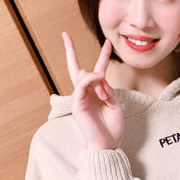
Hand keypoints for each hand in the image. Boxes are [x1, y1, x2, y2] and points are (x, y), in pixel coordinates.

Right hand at [62, 32, 123, 149]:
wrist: (108, 144)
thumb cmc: (112, 128)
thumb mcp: (115, 104)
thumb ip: (108, 89)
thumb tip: (99, 77)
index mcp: (96, 93)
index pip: (96, 71)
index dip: (102, 56)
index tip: (108, 42)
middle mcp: (86, 94)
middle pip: (76, 68)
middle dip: (69, 51)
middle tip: (64, 34)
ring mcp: (79, 98)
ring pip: (83, 76)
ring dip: (98, 80)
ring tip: (106, 97)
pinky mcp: (76, 104)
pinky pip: (82, 85)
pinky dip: (91, 79)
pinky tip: (99, 77)